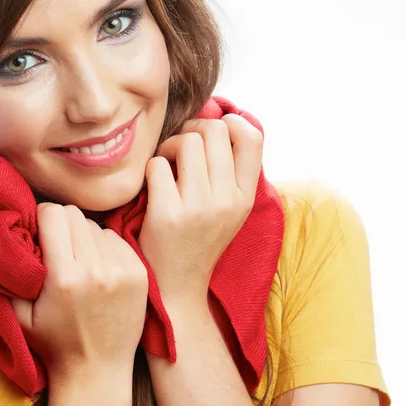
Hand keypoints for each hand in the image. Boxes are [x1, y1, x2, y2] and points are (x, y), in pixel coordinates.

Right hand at [11, 203, 148, 379]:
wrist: (97, 372)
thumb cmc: (53, 343)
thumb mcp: (19, 314)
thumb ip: (11, 272)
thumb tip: (9, 232)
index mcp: (63, 278)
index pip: (53, 215)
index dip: (42, 217)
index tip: (40, 229)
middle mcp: (95, 270)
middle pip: (75, 215)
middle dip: (62, 224)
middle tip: (58, 243)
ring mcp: (121, 271)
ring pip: (96, 225)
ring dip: (84, 236)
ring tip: (80, 260)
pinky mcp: (139, 273)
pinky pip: (116, 238)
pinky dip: (105, 246)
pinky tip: (99, 267)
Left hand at [138, 115, 262, 306]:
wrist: (176, 286)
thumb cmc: (198, 237)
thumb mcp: (229, 208)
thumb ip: (230, 170)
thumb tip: (218, 120)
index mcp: (246, 197)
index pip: (253, 137)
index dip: (231, 121)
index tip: (213, 130)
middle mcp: (228, 200)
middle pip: (214, 130)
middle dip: (193, 131)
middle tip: (182, 149)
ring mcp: (199, 208)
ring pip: (187, 141)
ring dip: (171, 146)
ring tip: (167, 165)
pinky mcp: (168, 214)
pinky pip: (158, 164)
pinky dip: (152, 168)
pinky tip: (153, 186)